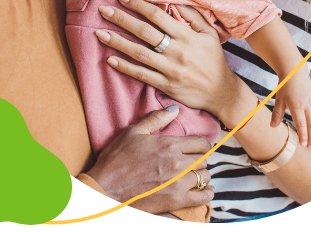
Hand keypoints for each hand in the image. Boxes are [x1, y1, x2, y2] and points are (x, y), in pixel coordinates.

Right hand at [85, 106, 213, 214]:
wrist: (105, 189)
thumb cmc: (116, 159)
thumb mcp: (133, 132)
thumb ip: (156, 119)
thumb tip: (175, 109)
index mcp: (169, 144)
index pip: (201, 143)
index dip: (201, 145)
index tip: (196, 148)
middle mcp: (177, 162)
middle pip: (204, 160)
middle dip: (200, 159)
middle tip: (192, 162)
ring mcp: (178, 183)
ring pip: (205, 177)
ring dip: (202, 176)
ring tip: (193, 176)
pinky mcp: (176, 201)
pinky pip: (203, 198)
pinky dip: (206, 194)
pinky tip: (201, 191)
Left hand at [95, 0, 253, 119]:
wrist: (221, 92)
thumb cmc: (213, 59)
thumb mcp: (209, 34)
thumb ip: (193, 16)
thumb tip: (174, 2)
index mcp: (186, 36)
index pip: (157, 16)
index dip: (138, 5)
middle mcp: (176, 51)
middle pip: (144, 31)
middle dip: (121, 19)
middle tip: (103, 10)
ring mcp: (170, 69)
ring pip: (139, 53)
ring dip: (117, 42)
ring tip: (99, 33)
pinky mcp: (166, 85)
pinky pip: (142, 75)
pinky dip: (125, 67)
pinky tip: (110, 59)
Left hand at [271, 65, 310, 147]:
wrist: (294, 72)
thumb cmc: (285, 86)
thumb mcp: (279, 99)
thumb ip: (276, 113)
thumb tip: (272, 126)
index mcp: (297, 106)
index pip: (302, 125)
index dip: (303, 136)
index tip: (303, 144)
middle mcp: (308, 105)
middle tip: (310, 147)